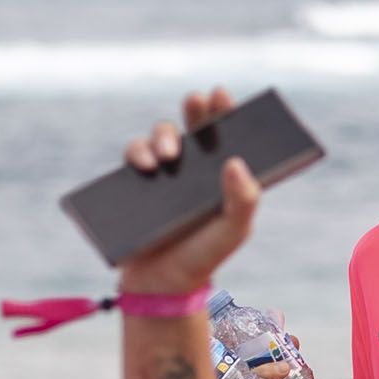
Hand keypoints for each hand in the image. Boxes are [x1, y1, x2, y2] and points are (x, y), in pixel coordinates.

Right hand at [115, 90, 262, 298]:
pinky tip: (145, 165)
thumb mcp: (234, 230)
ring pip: (160, 136)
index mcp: (222, 173)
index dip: (223, 108)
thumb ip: (245, 199)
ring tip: (166, 156)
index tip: (220, 94)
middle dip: (194, 109)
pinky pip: (133, 154)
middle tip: (194, 104)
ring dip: (163, 135)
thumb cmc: (204, 255)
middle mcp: (194, 167)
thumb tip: (236, 161)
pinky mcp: (137, 183)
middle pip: (193, 124)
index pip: (226, 132)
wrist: (161, 284)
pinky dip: (137, 153)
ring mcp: (164, 173)